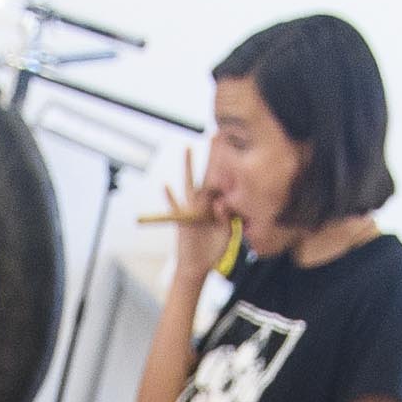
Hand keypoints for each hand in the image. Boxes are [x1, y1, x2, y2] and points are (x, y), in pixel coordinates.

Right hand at [166, 149, 230, 279]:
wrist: (198, 266)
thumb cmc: (213, 250)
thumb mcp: (227, 234)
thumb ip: (227, 220)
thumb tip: (221, 205)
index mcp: (218, 205)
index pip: (225, 181)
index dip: (230, 165)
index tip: (236, 146)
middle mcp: (205, 203)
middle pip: (208, 174)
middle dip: (212, 156)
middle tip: (217, 136)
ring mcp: (192, 209)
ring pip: (190, 184)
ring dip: (188, 167)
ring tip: (188, 149)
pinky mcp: (182, 219)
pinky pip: (174, 207)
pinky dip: (170, 198)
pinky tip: (166, 187)